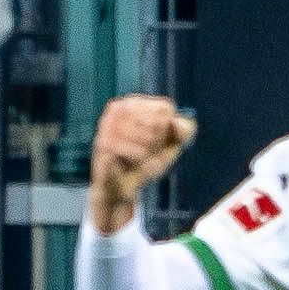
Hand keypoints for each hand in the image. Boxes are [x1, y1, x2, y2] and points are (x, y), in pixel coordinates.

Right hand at [88, 97, 193, 232]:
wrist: (122, 186)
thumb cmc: (146, 162)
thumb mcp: (172, 145)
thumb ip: (185, 129)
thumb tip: (174, 122)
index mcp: (133, 102)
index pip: (165, 108)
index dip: (168, 128)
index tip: (159, 139)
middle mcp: (118, 108)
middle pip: (157, 121)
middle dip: (158, 141)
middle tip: (147, 150)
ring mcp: (108, 124)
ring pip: (147, 135)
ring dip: (149, 151)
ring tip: (140, 157)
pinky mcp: (104, 143)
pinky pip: (136, 150)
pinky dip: (140, 158)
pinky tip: (133, 162)